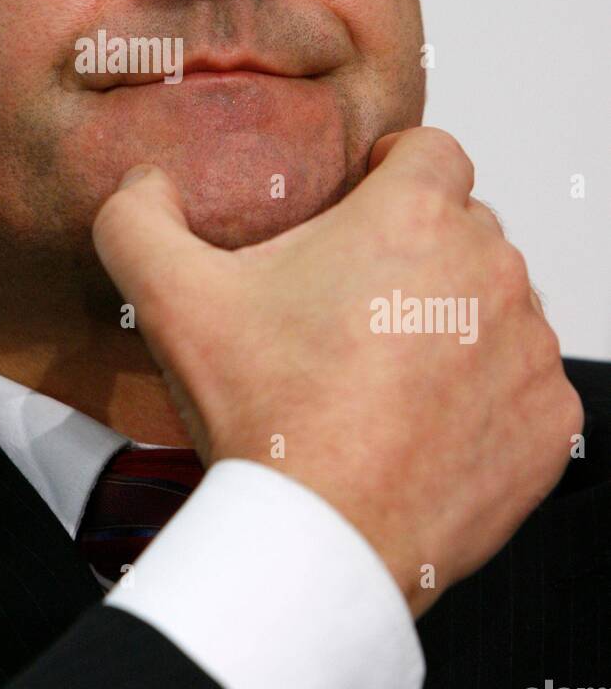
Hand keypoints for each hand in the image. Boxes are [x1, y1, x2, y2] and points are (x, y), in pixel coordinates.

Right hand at [91, 127, 582, 617]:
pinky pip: (524, 377)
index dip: (393, 168)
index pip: (432, 150)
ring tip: (386, 368)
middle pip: (463, 227)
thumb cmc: (265, 416)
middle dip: (416, 250)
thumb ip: (138, 220)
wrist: (320, 538)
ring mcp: (527, 345)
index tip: (364, 204)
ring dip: (452, 318)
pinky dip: (486, 389)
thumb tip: (144, 184)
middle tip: (353, 302)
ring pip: (496, 301)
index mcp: (412, 218)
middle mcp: (487, 269)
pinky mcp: (549, 414)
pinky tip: (425, 416)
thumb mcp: (171, 299)